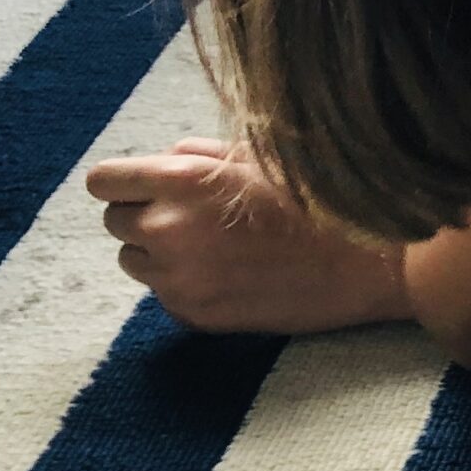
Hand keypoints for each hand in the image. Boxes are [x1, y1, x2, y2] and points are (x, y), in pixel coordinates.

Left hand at [86, 138, 407, 331]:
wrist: (367, 265)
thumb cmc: (318, 201)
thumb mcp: (260, 157)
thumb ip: (198, 154)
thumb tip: (160, 161)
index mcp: (183, 181)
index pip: (103, 182)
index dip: (123, 182)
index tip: (142, 186)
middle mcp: (169, 230)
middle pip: (115, 222)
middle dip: (144, 215)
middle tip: (191, 216)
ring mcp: (180, 279)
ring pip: (135, 261)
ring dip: (160, 252)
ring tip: (213, 247)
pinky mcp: (194, 315)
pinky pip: (166, 294)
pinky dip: (186, 284)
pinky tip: (230, 275)